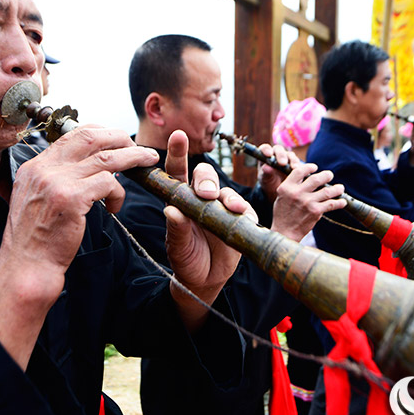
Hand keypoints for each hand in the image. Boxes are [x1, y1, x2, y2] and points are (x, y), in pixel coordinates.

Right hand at [0, 125, 159, 368]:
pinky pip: (108, 183)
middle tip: (137, 147)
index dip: (99, 133)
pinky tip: (115, 207)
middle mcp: (43, 169)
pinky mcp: (71, 199)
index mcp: (34, 167)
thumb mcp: (38, 201)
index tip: (116, 140)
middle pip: (90, 137)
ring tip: (148, 161)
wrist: (26, 268)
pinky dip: (118, 193)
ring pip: (105, 157)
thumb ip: (56, 180)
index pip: (71, 136)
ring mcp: (56, 182)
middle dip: (119, 137)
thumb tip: (86, 166)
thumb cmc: (37, 241)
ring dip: (132, 158)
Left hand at [164, 130, 255, 330]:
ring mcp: (222, 207)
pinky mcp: (240, 218)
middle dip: (205, 179)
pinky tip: (239, 213)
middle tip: (206, 194)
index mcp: (181, 199)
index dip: (177, 153)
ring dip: (225, 195)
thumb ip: (176, 230)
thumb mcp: (178, 248)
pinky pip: (242, 208)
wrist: (206, 279)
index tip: (177, 135)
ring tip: (224, 205)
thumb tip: (170, 210)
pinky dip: (241, 208)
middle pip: (204, 175)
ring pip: (225, 190)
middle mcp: (201, 199)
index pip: (177, 172)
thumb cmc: (186, 259)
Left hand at [257, 143, 300, 200]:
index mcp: (265, 156)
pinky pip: (297, 162)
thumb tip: (266, 167)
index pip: (265, 148)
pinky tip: (300, 171)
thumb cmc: (269, 181)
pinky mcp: (294, 163)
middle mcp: (276, 154)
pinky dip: (299, 166)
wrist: (278, 190)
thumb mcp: (265, 179)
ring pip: (289, 155)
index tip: (269, 155)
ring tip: (294, 168)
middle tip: (282, 163)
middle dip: (281, 155)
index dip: (266, 149)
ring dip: (292, 160)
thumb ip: (265, 172)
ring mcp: (286, 157)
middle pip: (279, 149)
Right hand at [270, 164, 345, 240]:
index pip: (300, 171)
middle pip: (316, 179)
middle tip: (330, 175)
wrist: (284, 232)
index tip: (315, 168)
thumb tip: (306, 175)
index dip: (309, 167)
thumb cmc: (283, 213)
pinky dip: (339, 202)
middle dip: (326, 175)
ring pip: (327, 191)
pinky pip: (331, 204)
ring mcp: (307, 202)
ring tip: (340, 188)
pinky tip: (342, 202)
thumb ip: (292, 185)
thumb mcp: (281, 196)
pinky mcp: (315, 212)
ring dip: (337, 188)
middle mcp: (297, 193)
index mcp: (286, 187)